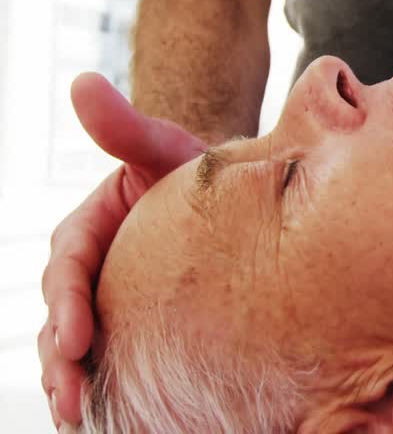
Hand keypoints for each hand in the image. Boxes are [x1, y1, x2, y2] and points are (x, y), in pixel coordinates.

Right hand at [38, 73, 204, 427]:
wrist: (240, 194)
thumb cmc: (201, 168)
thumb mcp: (166, 147)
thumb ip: (126, 127)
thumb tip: (82, 82)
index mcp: (92, 227)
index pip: (68, 264)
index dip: (65, 302)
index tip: (77, 335)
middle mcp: (94, 267)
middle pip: (63, 316)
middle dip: (61, 358)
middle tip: (71, 395)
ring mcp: (115, 297)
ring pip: (79, 344)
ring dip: (74, 380)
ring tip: (77, 414)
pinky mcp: (139, 322)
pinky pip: (116, 355)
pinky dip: (106, 383)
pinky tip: (107, 415)